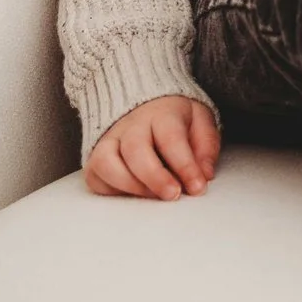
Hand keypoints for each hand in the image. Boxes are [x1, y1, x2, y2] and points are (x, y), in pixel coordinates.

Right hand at [87, 94, 219, 199]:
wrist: (143, 104)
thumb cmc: (175, 118)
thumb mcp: (199, 120)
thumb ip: (206, 145)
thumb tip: (205, 175)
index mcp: (161, 113)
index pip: (170, 138)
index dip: (185, 166)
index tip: (197, 187)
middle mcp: (130, 125)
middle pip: (135, 150)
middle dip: (155, 178)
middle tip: (173, 195)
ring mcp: (108, 140)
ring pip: (107, 163)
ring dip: (131, 186)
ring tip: (154, 197)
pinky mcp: (95, 158)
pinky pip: (95, 177)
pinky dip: (113, 191)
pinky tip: (134, 195)